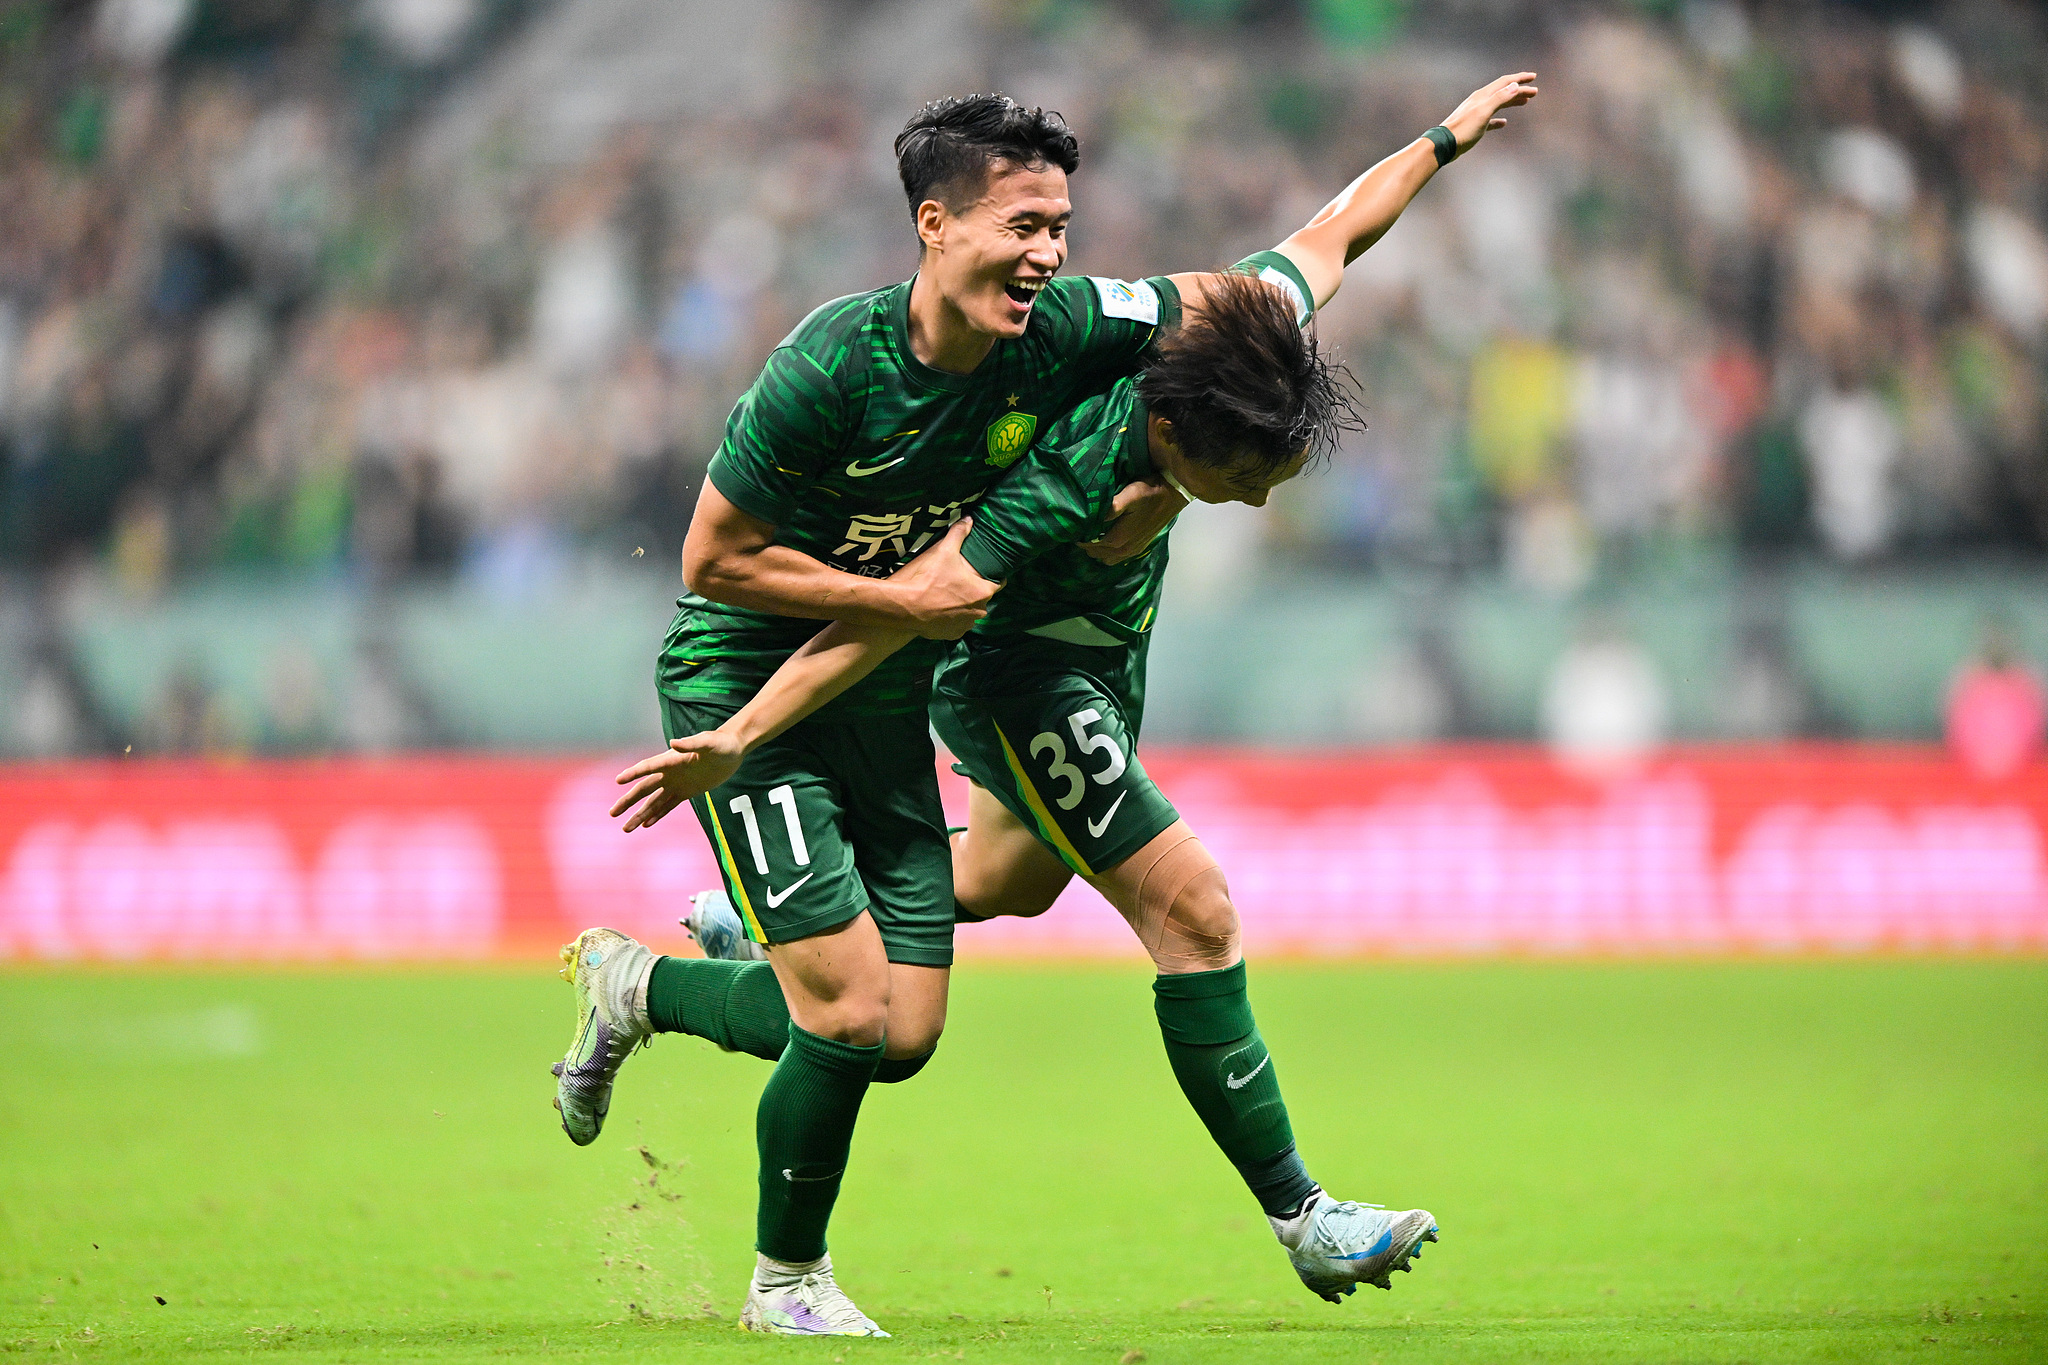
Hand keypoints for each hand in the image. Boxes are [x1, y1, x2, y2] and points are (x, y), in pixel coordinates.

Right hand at [610, 732, 745, 831]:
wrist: (732, 750)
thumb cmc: (720, 743)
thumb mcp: (708, 743)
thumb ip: (691, 743)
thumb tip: (674, 743)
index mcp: (671, 760)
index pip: (647, 767)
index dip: (633, 773)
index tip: (618, 780)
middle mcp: (669, 773)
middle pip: (644, 789)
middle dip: (628, 801)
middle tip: (612, 813)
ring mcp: (676, 784)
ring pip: (653, 802)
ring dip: (639, 814)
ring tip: (626, 828)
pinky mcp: (686, 792)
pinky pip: (668, 806)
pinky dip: (657, 815)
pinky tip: (646, 825)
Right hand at [888, 518, 997, 639]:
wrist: (906, 607)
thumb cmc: (929, 578)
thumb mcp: (944, 551)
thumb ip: (959, 533)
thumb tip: (969, 518)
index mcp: (982, 591)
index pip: (998, 583)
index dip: (993, 576)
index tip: (986, 571)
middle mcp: (979, 611)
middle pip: (981, 598)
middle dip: (973, 590)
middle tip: (958, 580)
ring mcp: (965, 625)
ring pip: (969, 612)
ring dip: (962, 605)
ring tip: (947, 595)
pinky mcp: (951, 635)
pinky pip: (956, 624)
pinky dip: (950, 618)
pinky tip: (939, 609)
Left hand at [1080, 479, 1186, 563]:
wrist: (1173, 494)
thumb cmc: (1149, 492)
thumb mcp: (1130, 495)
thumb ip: (1112, 507)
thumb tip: (1092, 516)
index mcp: (1119, 538)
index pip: (1091, 545)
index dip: (1080, 539)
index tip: (1073, 530)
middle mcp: (1125, 549)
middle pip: (1098, 554)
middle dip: (1088, 545)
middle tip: (1081, 531)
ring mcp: (1133, 550)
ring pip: (1108, 559)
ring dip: (1099, 550)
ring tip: (1092, 536)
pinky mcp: (1140, 548)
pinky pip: (1119, 558)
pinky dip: (1110, 553)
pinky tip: (1108, 540)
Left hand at [1441, 72, 1538, 154]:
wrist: (1444, 144)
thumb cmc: (1464, 129)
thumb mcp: (1484, 112)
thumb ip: (1499, 98)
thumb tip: (1515, 85)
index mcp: (1483, 95)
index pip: (1505, 82)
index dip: (1520, 78)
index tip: (1533, 77)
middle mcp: (1480, 101)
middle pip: (1504, 91)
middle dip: (1520, 90)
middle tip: (1534, 92)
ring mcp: (1477, 113)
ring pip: (1498, 104)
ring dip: (1512, 101)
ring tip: (1525, 102)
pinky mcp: (1474, 126)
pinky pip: (1490, 120)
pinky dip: (1499, 120)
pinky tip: (1503, 124)